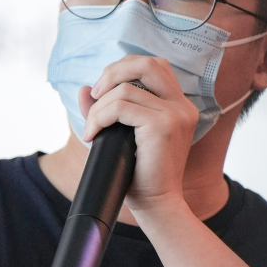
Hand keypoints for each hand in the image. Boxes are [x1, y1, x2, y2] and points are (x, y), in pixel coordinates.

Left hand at [81, 54, 198, 215]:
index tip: (103, 92)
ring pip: (126, 88)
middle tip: (95, 95)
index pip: (154, 65)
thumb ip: (104, 109)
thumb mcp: (120, 135)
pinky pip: (121, 107)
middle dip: (113, 72)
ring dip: (99, 107)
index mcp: (178, 105)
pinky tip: (93, 135)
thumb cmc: (139, 173)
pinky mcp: (164, 125)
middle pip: (147, 63)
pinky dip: (99, 117)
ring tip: (92, 129)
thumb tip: (84, 88)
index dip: (124, 68)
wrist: (156, 203)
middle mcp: (182, 106)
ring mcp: (176, 113)